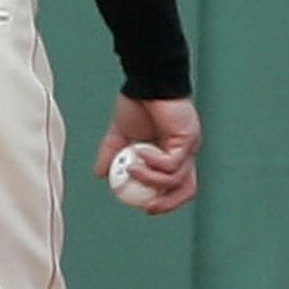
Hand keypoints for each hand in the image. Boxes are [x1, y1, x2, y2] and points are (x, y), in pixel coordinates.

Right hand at [96, 94, 200, 213]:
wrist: (146, 83)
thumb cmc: (137, 103)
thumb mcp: (120, 134)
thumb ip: (112, 154)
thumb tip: (100, 174)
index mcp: (173, 154)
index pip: (177, 185)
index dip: (165, 199)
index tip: (145, 206)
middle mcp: (185, 153)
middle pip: (187, 189)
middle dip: (168, 202)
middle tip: (147, 205)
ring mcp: (188, 147)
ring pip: (176, 178)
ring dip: (152, 179)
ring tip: (131, 169)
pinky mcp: (186, 139)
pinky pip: (172, 163)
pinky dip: (154, 163)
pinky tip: (140, 153)